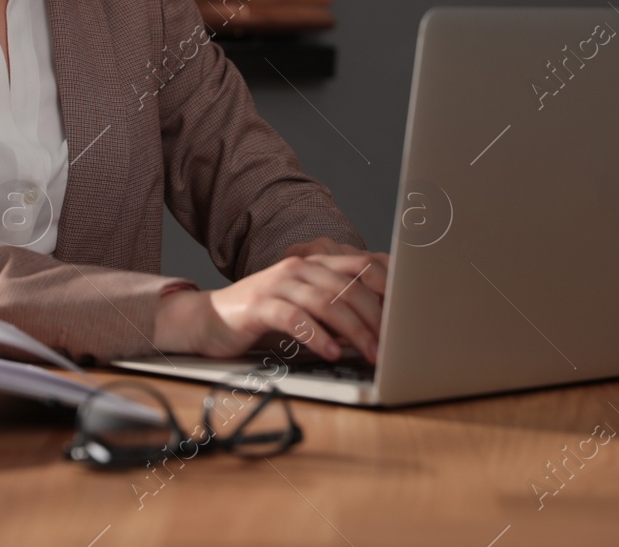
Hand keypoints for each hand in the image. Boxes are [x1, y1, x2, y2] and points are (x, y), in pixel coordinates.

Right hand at [152, 248, 386, 362]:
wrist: (207, 318)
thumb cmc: (262, 316)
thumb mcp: (304, 308)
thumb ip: (336, 311)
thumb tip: (379, 330)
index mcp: (316, 264)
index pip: (364, 265)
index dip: (391, 285)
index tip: (411, 310)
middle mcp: (300, 267)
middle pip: (350, 286)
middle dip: (377, 317)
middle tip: (393, 345)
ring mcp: (278, 283)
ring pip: (326, 301)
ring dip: (354, 330)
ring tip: (371, 353)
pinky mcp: (259, 305)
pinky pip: (294, 318)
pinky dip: (316, 335)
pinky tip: (330, 353)